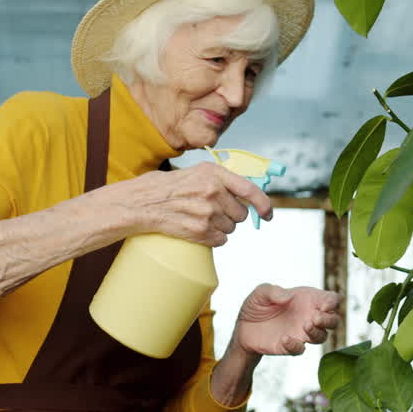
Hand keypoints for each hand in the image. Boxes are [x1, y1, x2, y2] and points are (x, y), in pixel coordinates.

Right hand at [109, 162, 272, 245]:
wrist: (144, 202)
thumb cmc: (171, 186)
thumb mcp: (199, 172)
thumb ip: (223, 180)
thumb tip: (248, 194)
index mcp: (215, 173)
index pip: (250, 190)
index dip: (264, 204)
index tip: (268, 214)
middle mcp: (213, 192)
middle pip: (241, 214)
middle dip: (233, 216)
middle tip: (215, 211)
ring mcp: (207, 212)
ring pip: (231, 229)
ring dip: (222, 227)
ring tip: (202, 218)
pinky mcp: (200, 230)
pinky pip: (221, 240)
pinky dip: (214, 238)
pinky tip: (199, 229)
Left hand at [232, 284, 342, 355]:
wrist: (243, 327)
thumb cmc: (256, 306)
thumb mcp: (260, 293)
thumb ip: (272, 291)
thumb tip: (287, 297)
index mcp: (307, 299)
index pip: (331, 299)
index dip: (333, 301)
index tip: (323, 305)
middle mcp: (309, 316)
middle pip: (333, 320)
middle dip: (330, 320)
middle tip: (315, 317)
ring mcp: (302, 333)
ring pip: (322, 336)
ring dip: (317, 332)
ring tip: (305, 325)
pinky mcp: (291, 346)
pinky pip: (301, 349)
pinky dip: (296, 345)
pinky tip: (284, 338)